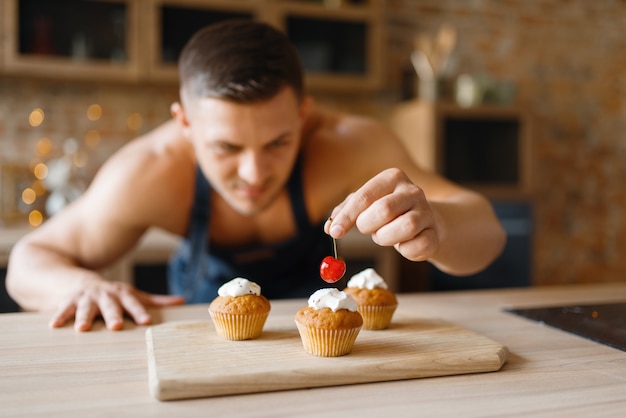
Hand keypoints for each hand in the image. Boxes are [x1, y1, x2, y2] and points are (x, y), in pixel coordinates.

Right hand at [49, 280, 185, 331]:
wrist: (80, 281)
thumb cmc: (113, 294)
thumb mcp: (133, 294)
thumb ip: (155, 301)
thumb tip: (182, 301)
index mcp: (122, 295)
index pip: (133, 304)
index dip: (140, 312)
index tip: (146, 322)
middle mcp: (105, 296)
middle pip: (110, 306)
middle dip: (113, 315)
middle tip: (116, 327)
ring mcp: (86, 298)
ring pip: (85, 308)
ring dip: (84, 317)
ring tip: (82, 328)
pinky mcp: (68, 302)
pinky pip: (63, 310)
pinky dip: (59, 317)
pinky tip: (54, 326)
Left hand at [325, 168, 438, 261]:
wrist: (426, 223)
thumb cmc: (390, 212)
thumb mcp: (366, 204)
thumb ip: (345, 212)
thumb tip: (330, 227)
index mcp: (392, 178)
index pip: (364, 196)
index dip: (347, 216)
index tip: (334, 232)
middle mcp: (412, 191)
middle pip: (384, 209)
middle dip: (368, 225)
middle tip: (368, 229)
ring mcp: (427, 212)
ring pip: (405, 226)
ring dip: (386, 237)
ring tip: (385, 235)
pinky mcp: (435, 234)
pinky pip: (417, 246)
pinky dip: (405, 251)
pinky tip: (403, 244)